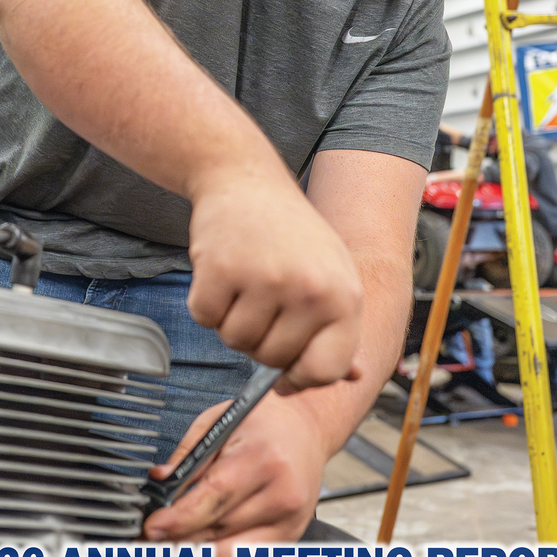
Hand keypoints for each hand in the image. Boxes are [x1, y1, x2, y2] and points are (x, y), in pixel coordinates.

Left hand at [142, 391, 328, 556]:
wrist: (310, 428)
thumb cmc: (267, 420)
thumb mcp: (222, 419)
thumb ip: (189, 452)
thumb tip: (160, 481)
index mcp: (263, 457)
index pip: (213, 498)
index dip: (178, 518)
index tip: (152, 527)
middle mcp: (282, 492)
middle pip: (218, 529)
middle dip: (178, 535)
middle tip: (149, 537)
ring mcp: (291, 519)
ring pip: (229, 550)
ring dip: (196, 548)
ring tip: (173, 539)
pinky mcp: (291, 536)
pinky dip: (220, 554)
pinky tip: (204, 542)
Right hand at [186, 170, 362, 390]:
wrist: (246, 179)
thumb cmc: (291, 232)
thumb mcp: (331, 272)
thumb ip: (339, 326)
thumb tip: (351, 376)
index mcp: (345, 295)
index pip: (326, 370)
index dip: (302, 377)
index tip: (288, 372)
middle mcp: (310, 290)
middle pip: (272, 360)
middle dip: (260, 340)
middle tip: (263, 298)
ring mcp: (266, 279)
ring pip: (235, 342)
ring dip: (231, 319)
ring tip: (246, 279)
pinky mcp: (222, 270)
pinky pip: (205, 318)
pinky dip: (206, 302)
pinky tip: (222, 270)